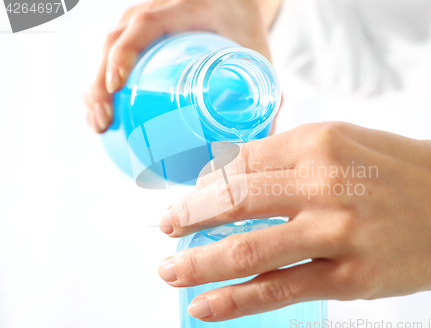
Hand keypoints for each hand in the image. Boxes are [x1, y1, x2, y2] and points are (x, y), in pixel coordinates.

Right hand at [85, 0, 281, 132]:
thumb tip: (262, 140)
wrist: (236, 5)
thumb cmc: (246, 29)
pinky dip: (104, 82)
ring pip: (107, 48)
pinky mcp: (141, 36)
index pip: (143, 24)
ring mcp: (144, 21)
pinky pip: (114, 55)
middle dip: (99, 82)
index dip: (124, 53)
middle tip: (102, 122)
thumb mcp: (257, 54)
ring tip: (98, 124)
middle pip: (114, 40)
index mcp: (185, 8)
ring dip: (95, 86)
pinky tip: (104, 111)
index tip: (116, 86)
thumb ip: (263, 90)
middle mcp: (156, 11)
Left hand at [158, 122, 430, 320]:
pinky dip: (235, 301)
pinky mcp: (351, 278)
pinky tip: (205, 305)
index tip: (190, 196)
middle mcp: (325, 184)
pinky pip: (279, 289)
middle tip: (166, 228)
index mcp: (319, 142)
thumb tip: (233, 173)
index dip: (206, 183)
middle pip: (235, 202)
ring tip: (170, 270)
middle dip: (189, 218)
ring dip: (199, 263)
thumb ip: (290, 156)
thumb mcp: (345, 142)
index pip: (242, 162)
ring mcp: (338, 233)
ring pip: (248, 250)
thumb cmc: (401, 171)